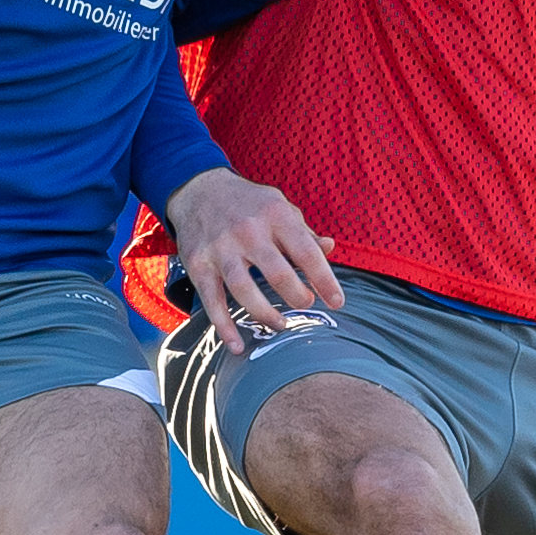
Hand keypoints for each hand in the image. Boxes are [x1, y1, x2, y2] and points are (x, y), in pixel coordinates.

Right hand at [165, 165, 341, 351]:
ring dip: (265, 314)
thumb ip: (304, 232)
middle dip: (297, 297)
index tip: (337, 302)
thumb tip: (330, 248)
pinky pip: (212, 301)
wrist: (199, 189)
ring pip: (244, 290)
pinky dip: (224, 326)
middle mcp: (248, 231)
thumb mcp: (280, 207)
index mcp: (275, 215)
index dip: (325, 280)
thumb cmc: (249, 204)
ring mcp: (221, 248)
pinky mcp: (198, 264)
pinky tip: (237, 345)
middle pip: (278, 273)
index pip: (306, 252)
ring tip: (280, 324)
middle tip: (305, 305)